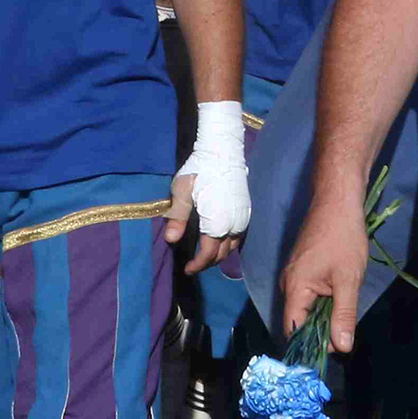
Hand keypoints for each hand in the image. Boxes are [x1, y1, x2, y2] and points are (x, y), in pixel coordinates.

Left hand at [171, 103, 249, 275]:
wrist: (223, 150)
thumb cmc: (200, 169)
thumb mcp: (183, 191)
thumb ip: (177, 217)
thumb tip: (171, 240)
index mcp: (218, 222)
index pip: (209, 253)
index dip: (198, 265)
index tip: (186, 269)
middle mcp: (235, 223)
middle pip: (223, 253)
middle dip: (208, 263)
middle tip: (193, 265)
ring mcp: (243, 217)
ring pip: (233, 246)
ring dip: (219, 254)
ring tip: (204, 255)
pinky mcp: (246, 210)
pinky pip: (239, 235)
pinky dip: (228, 243)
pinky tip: (218, 239)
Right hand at [278, 186, 369, 352]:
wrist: (338, 200)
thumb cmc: (343, 238)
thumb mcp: (348, 280)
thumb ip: (343, 315)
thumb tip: (341, 349)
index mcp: (294, 288)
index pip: (293, 330)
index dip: (309, 346)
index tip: (330, 356)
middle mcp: (289, 284)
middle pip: (299, 321)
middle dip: (319, 333)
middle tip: (343, 340)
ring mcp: (295, 275)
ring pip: (306, 308)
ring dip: (323, 317)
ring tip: (343, 323)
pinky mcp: (304, 268)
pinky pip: (309, 295)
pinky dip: (323, 303)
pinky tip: (339, 302)